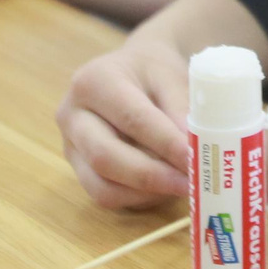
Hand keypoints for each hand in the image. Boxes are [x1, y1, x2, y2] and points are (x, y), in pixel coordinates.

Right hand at [56, 37, 193, 208]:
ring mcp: (71, 145)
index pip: (133, 119)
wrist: (132, 70)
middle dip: (152, 176)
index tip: (196, 160)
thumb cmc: (153, 71)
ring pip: (102, 186)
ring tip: (181, 186)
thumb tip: (194, 150)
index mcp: (94, 82)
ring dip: (146, 193)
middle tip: (191, 183)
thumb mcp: (171, 76)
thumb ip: (182, 110)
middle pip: (106, 158)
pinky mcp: (78, 168)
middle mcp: (72, 115)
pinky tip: (164, 187)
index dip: (166, 144)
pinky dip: (139, 198)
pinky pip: (106, 195)